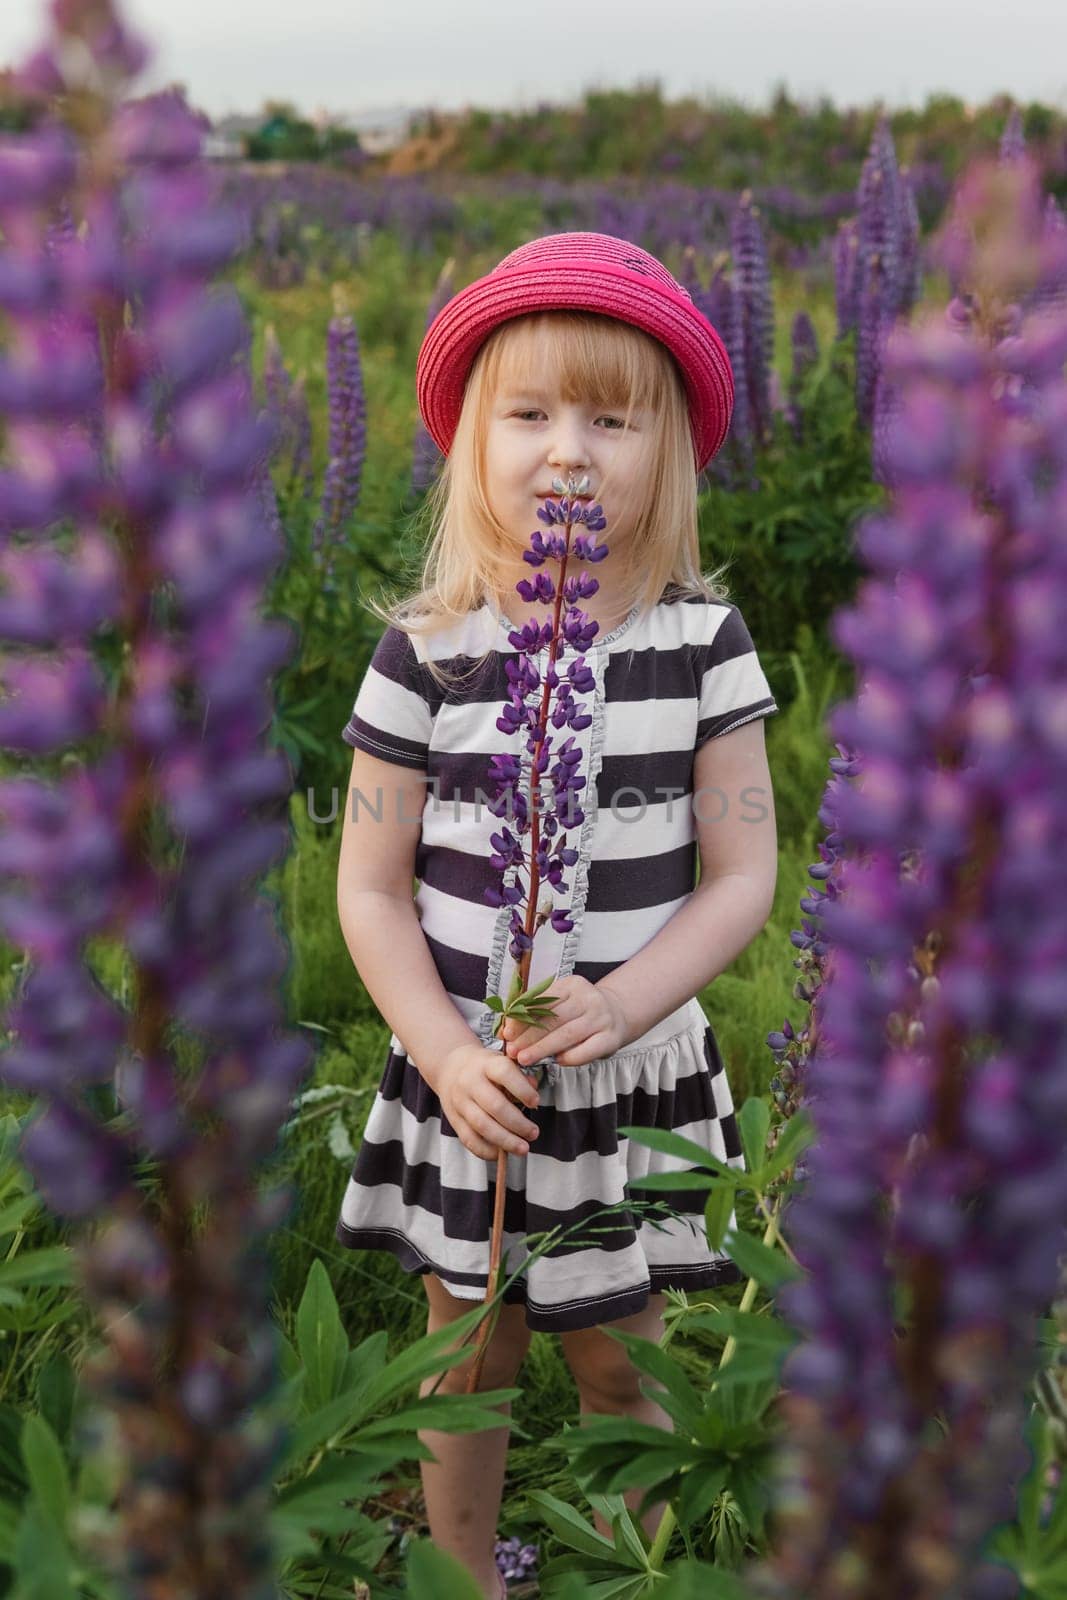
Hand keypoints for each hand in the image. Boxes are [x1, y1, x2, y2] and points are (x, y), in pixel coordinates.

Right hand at [435, 1042, 541, 1162]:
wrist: (450, 1067)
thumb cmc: (485, 1068)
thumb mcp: (502, 1062)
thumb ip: (520, 1075)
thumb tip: (533, 1087)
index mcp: (486, 1064)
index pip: (505, 1073)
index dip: (522, 1089)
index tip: (536, 1102)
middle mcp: (470, 1082)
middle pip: (495, 1106)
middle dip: (518, 1123)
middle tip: (534, 1133)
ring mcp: (460, 1102)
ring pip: (482, 1126)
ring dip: (505, 1140)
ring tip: (523, 1148)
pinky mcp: (454, 1119)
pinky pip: (469, 1139)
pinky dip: (485, 1150)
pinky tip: (500, 1154)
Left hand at [499, 974, 629, 1067]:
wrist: (616, 1014)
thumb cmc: (579, 1011)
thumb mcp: (561, 1002)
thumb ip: (537, 1011)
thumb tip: (507, 1031)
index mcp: (572, 985)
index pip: (542, 1001)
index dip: (522, 1018)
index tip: (506, 1034)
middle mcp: (589, 998)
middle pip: (554, 1018)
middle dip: (529, 1037)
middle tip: (512, 1051)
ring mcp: (602, 1018)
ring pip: (567, 1034)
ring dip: (543, 1049)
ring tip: (524, 1059)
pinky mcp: (611, 1038)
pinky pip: (586, 1050)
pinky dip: (569, 1058)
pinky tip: (556, 1062)